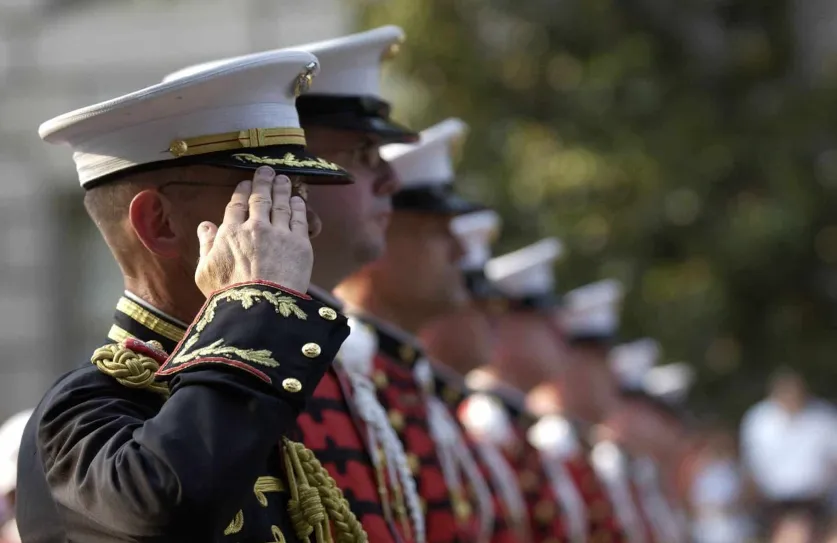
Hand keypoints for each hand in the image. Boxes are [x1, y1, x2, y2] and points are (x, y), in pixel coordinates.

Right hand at [195, 166, 312, 294]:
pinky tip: (298, 199)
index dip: (241, 192)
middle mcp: (254, 227)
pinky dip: (298, 206)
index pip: (236, 205)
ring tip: (284, 179)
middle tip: (267, 171)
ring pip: (281, 204)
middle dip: (263, 182)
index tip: (245, 183)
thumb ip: (205, 245)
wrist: (260, 307)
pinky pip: (299, 218)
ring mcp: (279, 233)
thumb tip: (205, 225)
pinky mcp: (299, 243)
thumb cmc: (228, 294)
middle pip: (260, 198)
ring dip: (282, 189)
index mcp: (230, 232)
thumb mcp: (205, 272)